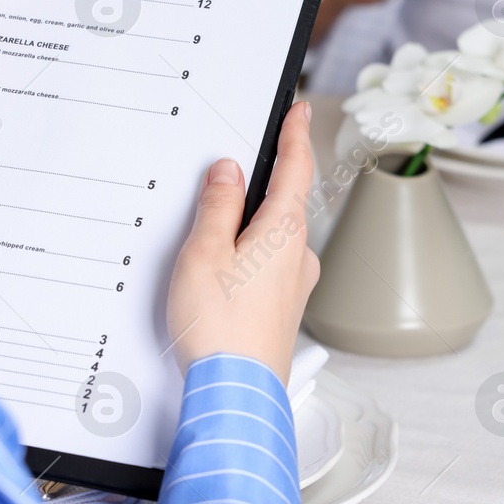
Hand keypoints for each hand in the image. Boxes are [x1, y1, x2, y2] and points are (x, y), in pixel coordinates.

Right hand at [166, 102, 318, 384]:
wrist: (237, 394)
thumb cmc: (220, 330)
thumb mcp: (204, 253)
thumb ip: (217, 207)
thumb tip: (227, 174)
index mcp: (285, 231)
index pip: (297, 167)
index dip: (295, 134)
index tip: (299, 109)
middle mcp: (299, 255)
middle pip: (285, 201)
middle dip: (262, 181)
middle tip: (235, 166)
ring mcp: (295, 284)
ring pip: (275, 235)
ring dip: (252, 221)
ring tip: (214, 225)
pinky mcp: (283, 308)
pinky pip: (270, 264)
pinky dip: (250, 251)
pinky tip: (224, 265)